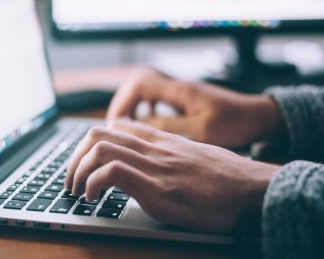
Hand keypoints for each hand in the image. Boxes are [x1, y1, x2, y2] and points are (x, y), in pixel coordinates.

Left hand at [65, 119, 278, 233]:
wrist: (253, 190)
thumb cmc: (227, 178)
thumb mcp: (195, 156)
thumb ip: (170, 155)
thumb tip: (153, 165)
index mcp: (161, 141)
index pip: (116, 126)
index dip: (92, 143)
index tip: (86, 162)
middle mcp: (154, 148)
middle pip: (98, 133)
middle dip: (75, 157)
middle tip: (71, 179)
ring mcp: (154, 166)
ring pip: (99, 148)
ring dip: (77, 170)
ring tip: (76, 191)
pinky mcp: (157, 188)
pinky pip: (112, 172)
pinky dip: (93, 183)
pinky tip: (93, 198)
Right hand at [107, 68, 284, 147]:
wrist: (257, 116)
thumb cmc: (235, 122)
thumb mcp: (202, 130)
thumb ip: (169, 126)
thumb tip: (140, 125)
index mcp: (180, 90)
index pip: (140, 84)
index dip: (123, 102)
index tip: (116, 122)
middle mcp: (177, 86)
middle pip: (138, 84)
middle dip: (123, 104)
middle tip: (116, 126)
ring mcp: (181, 92)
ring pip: (146, 91)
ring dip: (133, 106)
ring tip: (127, 126)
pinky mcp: (185, 99)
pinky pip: (157, 98)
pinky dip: (146, 109)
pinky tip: (148, 123)